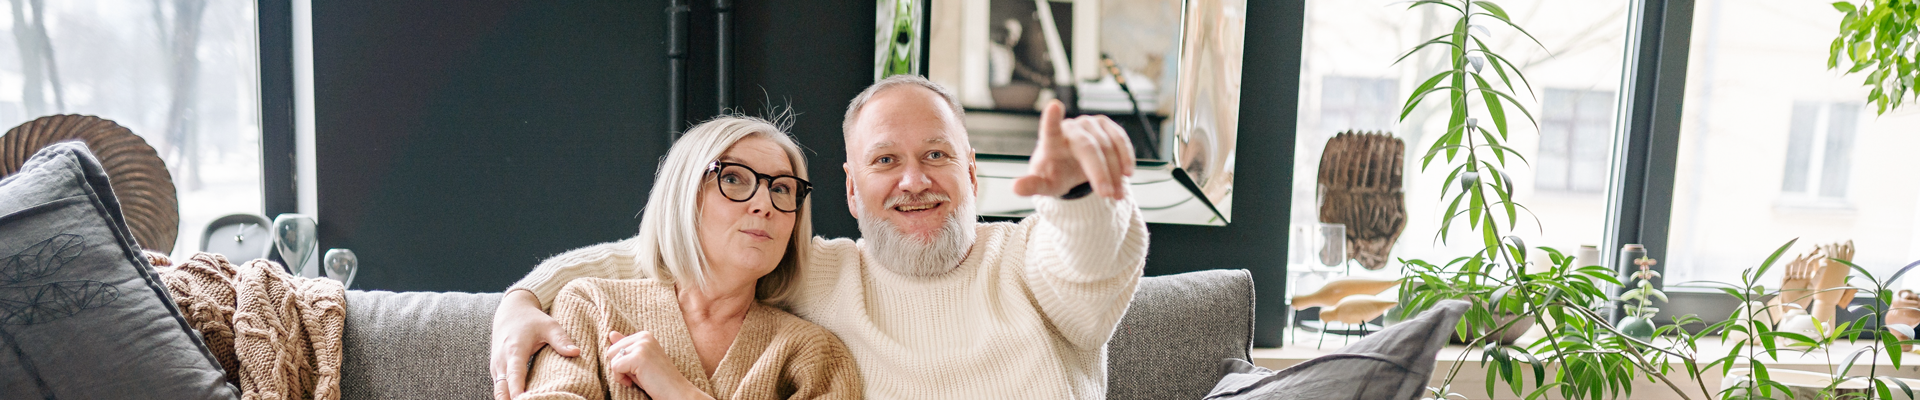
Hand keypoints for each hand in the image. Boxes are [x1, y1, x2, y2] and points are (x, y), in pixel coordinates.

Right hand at [491, 290, 580, 399]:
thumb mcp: (549, 326)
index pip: (514, 375)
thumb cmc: (532, 319)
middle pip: (502, 389)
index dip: (517, 390)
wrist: (510, 311)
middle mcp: (502, 361)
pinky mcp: (496, 370)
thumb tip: (576, 352)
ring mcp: (496, 367)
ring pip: (498, 391)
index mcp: (515, 350)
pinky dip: (506, 397)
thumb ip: (561, 340)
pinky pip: (499, 388)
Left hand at [606, 330, 707, 398]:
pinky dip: (620, 379)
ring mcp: (642, 345)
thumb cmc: (657, 379)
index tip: (636, 370)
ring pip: (612, 359)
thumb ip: (626, 347)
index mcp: (645, 335)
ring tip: (636, 378)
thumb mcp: (638, 361)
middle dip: (619, 366)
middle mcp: (644, 337)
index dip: (622, 362)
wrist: (675, 391)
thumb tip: (611, 333)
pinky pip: (614, 367)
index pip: (616, 345)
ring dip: (620, 373)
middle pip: (611, 350)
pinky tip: (632, 383)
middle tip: (636, 375)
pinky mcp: (638, 357)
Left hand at [1011, 100, 1135, 199]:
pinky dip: (1126, 158)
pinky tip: (1127, 175)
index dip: (1052, 118)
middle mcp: (1071, 127)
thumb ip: (1031, 186)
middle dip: (1099, 172)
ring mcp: (1090, 124)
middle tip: (1107, 195)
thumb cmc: (1054, 174)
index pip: (1049, 128)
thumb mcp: (1044, 185)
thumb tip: (1014, 188)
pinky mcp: (1107, 125)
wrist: (1071, 167)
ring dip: (1115, 173)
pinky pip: (1121, 140)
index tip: (1054, 106)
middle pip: (1088, 147)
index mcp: (1050, 140)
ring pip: (1108, 147)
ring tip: (1116, 196)